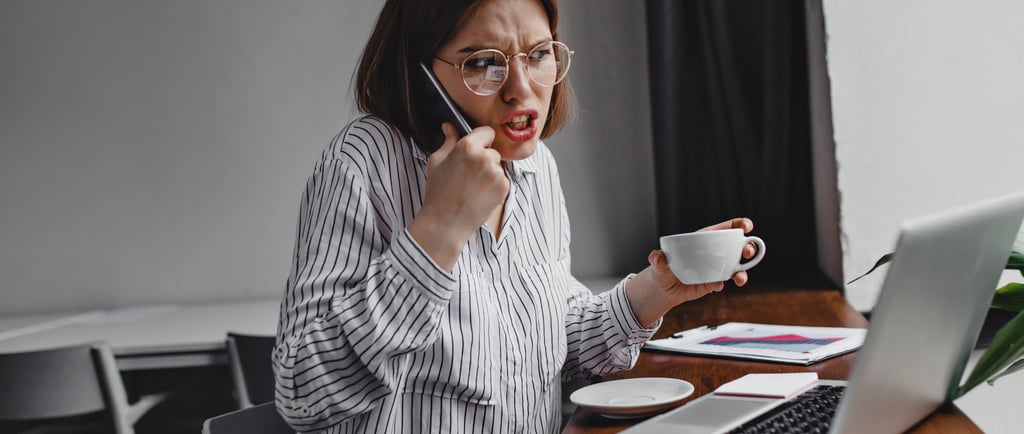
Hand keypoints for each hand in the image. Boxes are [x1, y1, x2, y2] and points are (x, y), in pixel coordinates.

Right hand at [408, 123, 508, 269]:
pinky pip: (502, 180)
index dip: (481, 140)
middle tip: (468, 174)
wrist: (445, 222)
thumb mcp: (437, 161)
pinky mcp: (504, 188)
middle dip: (484, 158)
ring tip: (472, 187)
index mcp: (468, 146)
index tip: (475, 149)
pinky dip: (494, 186)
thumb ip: (448, 140)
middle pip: (492, 150)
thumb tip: (449, 126)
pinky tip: (479, 195)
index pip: (487, 132)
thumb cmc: (437, 191)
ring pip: (498, 166)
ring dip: (489, 173)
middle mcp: (485, 157)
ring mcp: (497, 173)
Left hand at [626, 217, 755, 326]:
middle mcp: (714, 253)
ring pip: (736, 268)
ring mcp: (716, 269)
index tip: (746, 226)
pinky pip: (722, 282)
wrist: (662, 289)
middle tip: (747, 251)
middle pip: (737, 247)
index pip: (724, 230)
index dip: (737, 225)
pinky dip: (722, 284)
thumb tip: (656, 256)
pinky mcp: (713, 283)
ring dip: (742, 272)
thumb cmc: (662, 268)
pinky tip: (717, 285)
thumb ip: (659, 259)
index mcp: (704, 240)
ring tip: (740, 278)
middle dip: (748, 248)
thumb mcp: (659, 262)